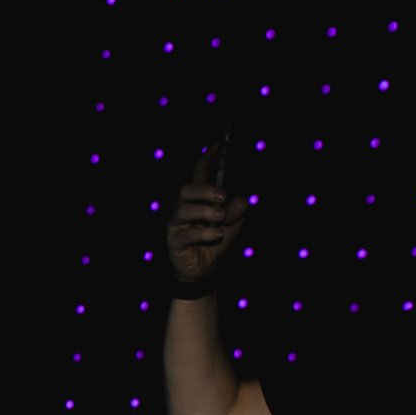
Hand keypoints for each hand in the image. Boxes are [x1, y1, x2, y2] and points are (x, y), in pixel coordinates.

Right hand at [164, 152, 248, 283]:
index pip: (198, 175)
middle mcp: (184, 207)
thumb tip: (240, 200)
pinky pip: (187, 233)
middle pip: (186, 189)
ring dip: (205, 211)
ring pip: (184, 209)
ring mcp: (177, 224)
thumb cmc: (214, 239)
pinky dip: (204, 232)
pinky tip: (218, 234)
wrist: (203, 267)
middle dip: (204, 190)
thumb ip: (237, 211)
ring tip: (221, 216)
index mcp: (197, 199)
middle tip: (222, 196)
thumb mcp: (232, 224)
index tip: (215, 147)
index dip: (205, 160)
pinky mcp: (175, 241)